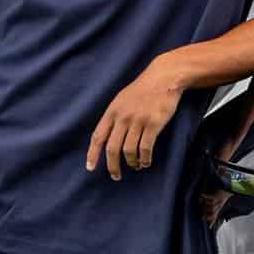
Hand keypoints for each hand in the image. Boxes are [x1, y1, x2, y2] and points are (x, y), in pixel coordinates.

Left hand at [87, 59, 184, 180]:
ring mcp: (138, 120)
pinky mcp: (153, 124)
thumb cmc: (143, 90)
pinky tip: (146, 162)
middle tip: (116, 176)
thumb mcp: (122, 99)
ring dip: (132, 162)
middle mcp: (122, 117)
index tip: (90, 168)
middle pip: (112, 148)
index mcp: (112, 111)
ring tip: (136, 166)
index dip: (93, 154)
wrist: (163, 78)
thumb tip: (108, 136)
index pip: (98, 137)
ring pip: (129, 150)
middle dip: (112, 166)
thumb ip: (114, 116)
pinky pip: (146, 148)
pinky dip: (145, 159)